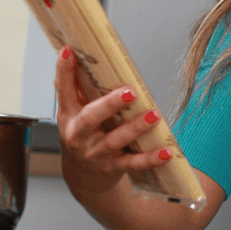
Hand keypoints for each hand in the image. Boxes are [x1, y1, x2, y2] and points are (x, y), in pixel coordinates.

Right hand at [54, 46, 170, 195]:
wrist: (84, 177)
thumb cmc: (83, 135)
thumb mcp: (73, 113)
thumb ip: (73, 88)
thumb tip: (70, 52)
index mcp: (69, 117)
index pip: (64, 91)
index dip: (64, 73)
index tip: (68, 52)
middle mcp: (79, 136)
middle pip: (91, 119)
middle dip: (109, 105)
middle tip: (130, 92)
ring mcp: (96, 153)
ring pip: (115, 140)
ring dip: (135, 128)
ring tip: (154, 115)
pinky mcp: (114, 167)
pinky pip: (133, 163)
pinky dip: (150, 159)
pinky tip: (166, 152)